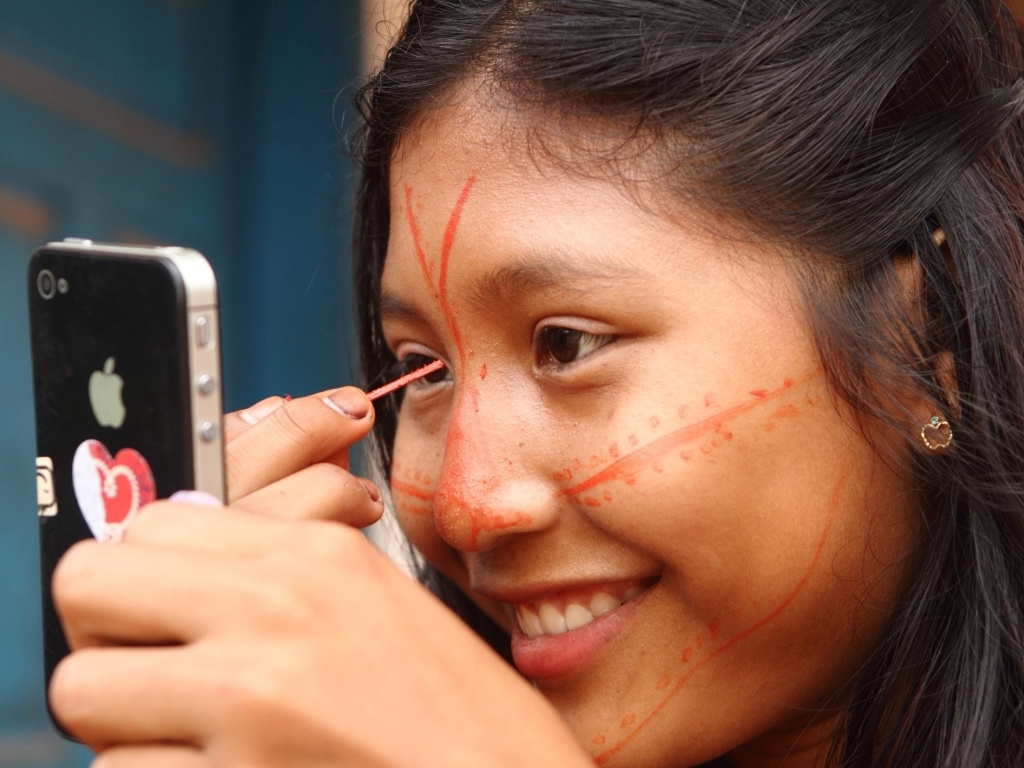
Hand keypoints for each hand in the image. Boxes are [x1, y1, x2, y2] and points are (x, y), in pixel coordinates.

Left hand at [48, 389, 590, 766]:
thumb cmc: (455, 716)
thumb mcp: (373, 602)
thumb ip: (271, 571)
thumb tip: (170, 562)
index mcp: (314, 556)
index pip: (147, 525)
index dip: (139, 575)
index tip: (154, 610)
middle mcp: (277, 611)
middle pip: (88, 586)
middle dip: (104, 632)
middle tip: (147, 671)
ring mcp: (253, 700)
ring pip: (85, 692)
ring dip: (124, 722)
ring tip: (186, 737)